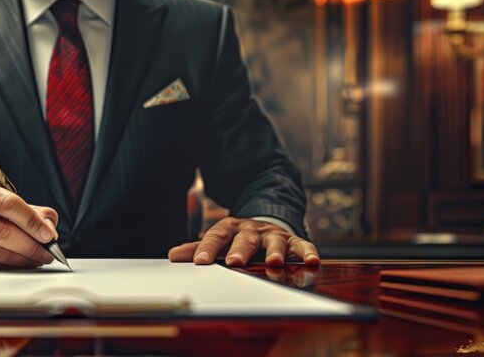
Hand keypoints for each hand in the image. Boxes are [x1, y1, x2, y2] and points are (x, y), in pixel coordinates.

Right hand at [0, 183, 58, 268]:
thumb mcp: (11, 202)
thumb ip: (35, 213)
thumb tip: (49, 231)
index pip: (9, 205)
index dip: (31, 222)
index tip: (48, 236)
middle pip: (1, 232)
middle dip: (29, 246)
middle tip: (45, 253)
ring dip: (21, 260)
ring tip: (36, 260)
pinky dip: (8, 268)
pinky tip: (20, 264)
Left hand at [167, 217, 319, 266]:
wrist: (266, 221)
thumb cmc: (238, 238)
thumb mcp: (218, 241)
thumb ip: (198, 249)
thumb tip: (171, 256)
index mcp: (230, 229)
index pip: (216, 237)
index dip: (208, 249)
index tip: (200, 261)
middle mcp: (251, 230)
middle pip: (245, 238)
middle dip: (241, 250)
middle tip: (236, 262)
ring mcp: (273, 234)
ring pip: (274, 241)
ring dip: (274, 251)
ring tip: (274, 262)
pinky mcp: (293, 241)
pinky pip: (302, 245)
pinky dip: (308, 253)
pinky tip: (312, 261)